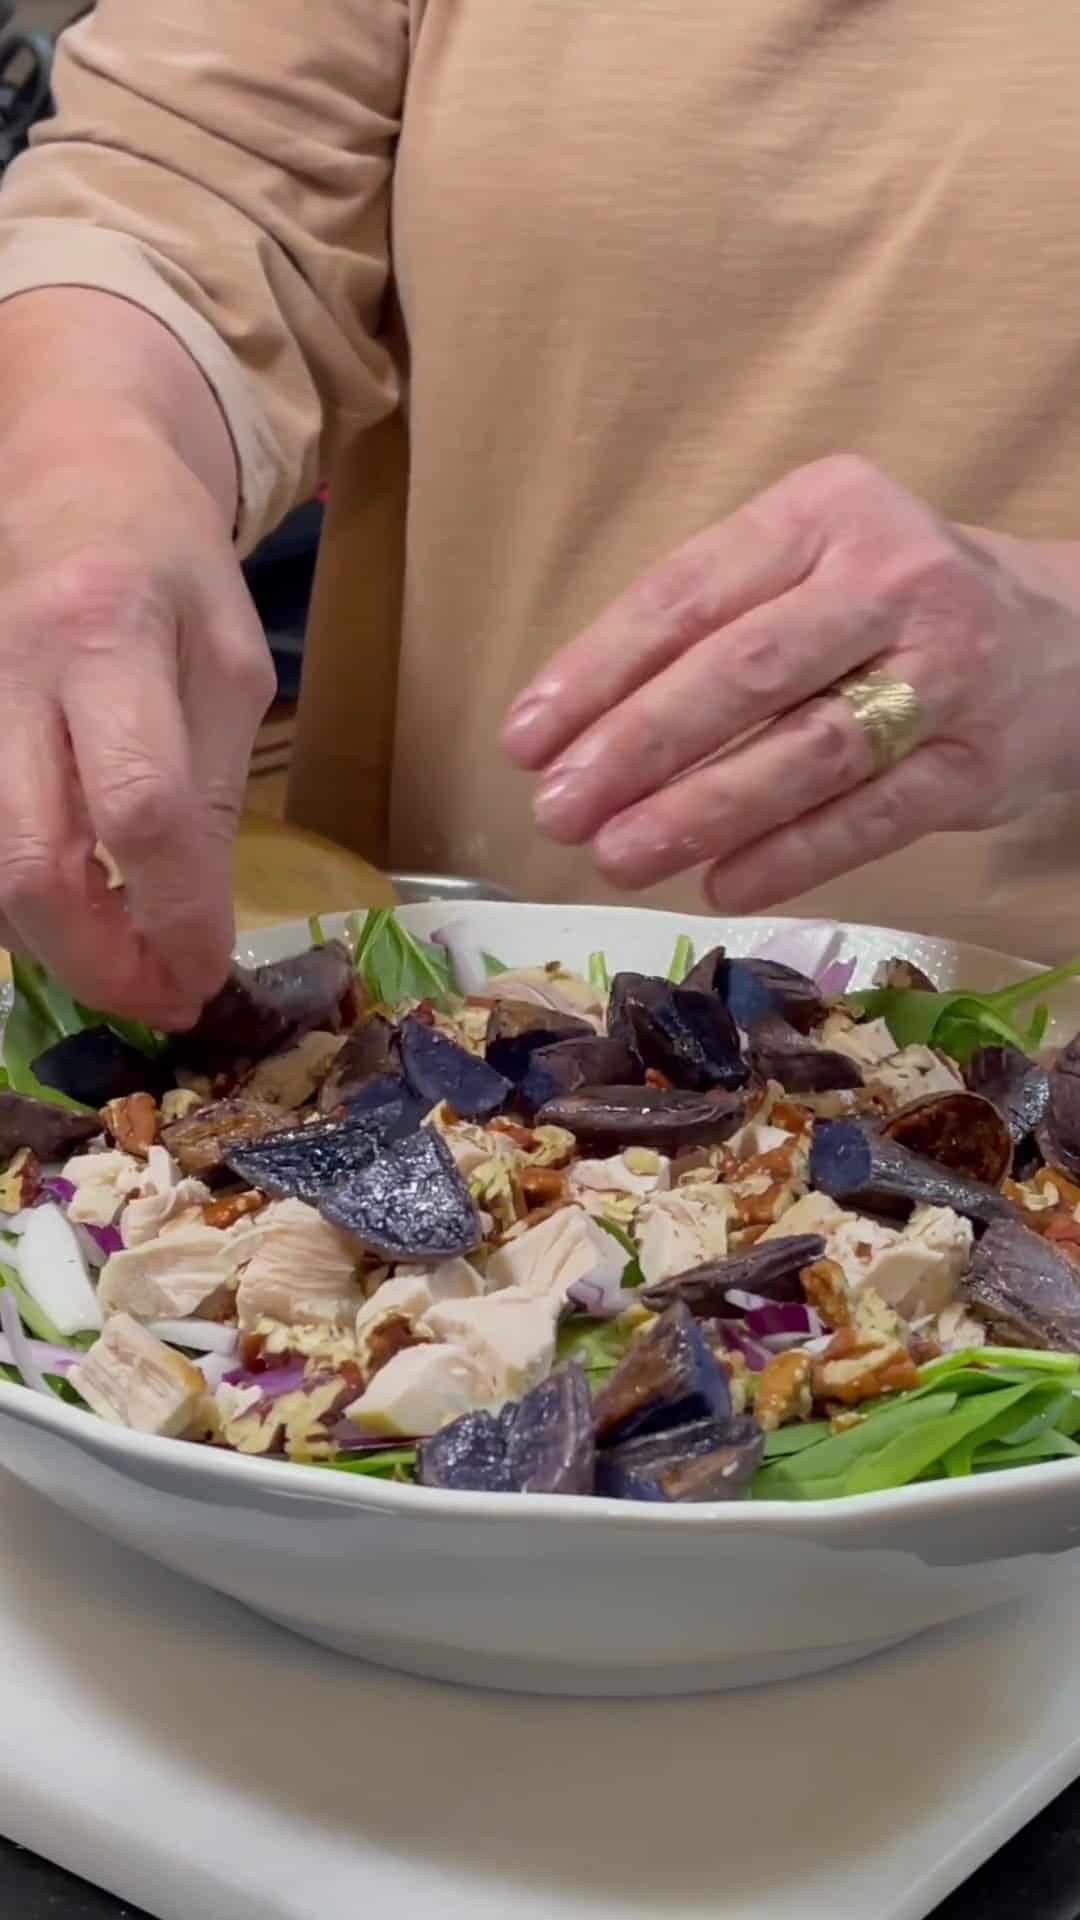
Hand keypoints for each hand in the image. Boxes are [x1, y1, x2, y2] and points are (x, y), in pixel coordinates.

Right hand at [0, 411, 273, 1026]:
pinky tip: (71, 918)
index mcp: (106, 632)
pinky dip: (18, 899)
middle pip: (32, 858)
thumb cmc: (168, 559)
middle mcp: (11, 669)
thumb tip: (194, 915)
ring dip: (53, 944)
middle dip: (98, 959)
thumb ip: (210, 782)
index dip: (174, 913)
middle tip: (159, 1000)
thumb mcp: (228, 659)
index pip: (140, 808)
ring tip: (123, 971)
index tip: (207, 972)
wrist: (64, 463)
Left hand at [503, 456, 1079, 908]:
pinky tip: (719, 885)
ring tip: (617, 855)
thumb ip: (705, 627)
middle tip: (557, 809)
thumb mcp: (804, 569)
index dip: (598, 670)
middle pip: (744, 670)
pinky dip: (792, 855)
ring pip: (807, 749)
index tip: (525, 739)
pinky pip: (872, 817)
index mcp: (824, 512)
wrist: (1064, 638)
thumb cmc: (886, 604)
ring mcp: (945, 672)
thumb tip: (573, 731)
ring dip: (702, 809)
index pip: (689, 593)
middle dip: (637, 746)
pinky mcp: (976, 763)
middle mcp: (891, 579)